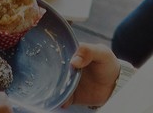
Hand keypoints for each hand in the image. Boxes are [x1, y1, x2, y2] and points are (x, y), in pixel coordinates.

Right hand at [0, 44, 122, 111]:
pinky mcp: (69, 96)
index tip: (35, 57)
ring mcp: (65, 83)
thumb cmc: (108, 65)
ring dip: (46, 89)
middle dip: (40, 74)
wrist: (117, 86)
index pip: (51, 53)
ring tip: (41, 90)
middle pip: (47, 70)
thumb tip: (73, 61)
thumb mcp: (102, 52)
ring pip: (50, 85)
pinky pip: (59, 100)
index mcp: (68, 55)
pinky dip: (55, 101)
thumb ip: (88, 51)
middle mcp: (63, 69)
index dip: (42, 54)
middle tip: (35, 76)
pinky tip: (54, 101)